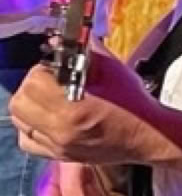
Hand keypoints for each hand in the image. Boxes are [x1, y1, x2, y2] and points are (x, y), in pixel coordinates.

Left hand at [10, 49, 158, 163]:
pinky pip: (28, 141)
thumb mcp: (113, 70)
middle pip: (20, 103)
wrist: (147, 136)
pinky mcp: (60, 155)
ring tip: (49, 100)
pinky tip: (48, 119)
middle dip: (32, 87)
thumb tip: (61, 40)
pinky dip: (32, 128)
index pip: (33, 83)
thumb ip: (84, 51)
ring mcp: (59, 146)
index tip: (57, 69)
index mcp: (74, 109)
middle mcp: (61, 131)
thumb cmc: (134, 104)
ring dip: (30, 107)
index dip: (44, 70)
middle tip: (51, 83)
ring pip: (20, 122)